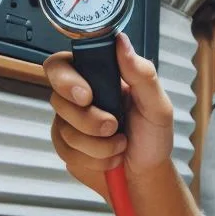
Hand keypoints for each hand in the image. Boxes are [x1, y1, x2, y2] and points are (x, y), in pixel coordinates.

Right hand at [44, 33, 174, 199]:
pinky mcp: (66, 146)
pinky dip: (94, 159)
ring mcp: (70, 121)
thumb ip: (141, 74)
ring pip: (64, 128)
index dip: (65, 78)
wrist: (147, 174)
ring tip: (121, 144)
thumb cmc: (153, 136)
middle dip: (86, 118)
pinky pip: (66, 151)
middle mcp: (79, 96)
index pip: (62, 64)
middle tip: (111, 126)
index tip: (86, 96)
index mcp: (99, 77)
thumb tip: (120, 41)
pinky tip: (111, 157)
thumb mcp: (157, 106)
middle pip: (57, 97)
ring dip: (98, 143)